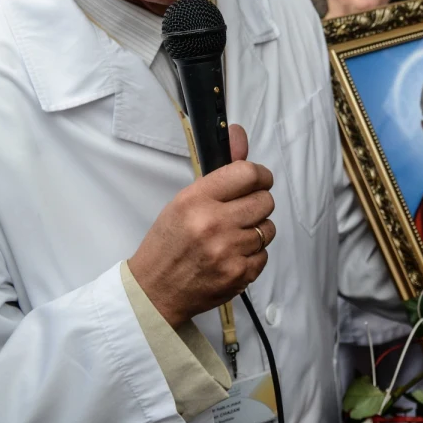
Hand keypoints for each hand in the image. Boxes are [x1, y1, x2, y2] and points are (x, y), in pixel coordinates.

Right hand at [128, 124, 275, 328]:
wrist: (155, 291)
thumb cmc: (168, 242)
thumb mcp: (185, 200)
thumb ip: (221, 170)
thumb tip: (239, 132)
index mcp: (196, 199)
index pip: (248, 173)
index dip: (259, 175)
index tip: (256, 181)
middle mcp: (214, 223)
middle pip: (265, 200)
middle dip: (257, 203)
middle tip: (241, 211)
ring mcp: (228, 251)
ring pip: (268, 228)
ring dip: (256, 230)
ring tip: (233, 236)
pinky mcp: (239, 274)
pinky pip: (264, 254)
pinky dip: (252, 255)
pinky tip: (231, 256)